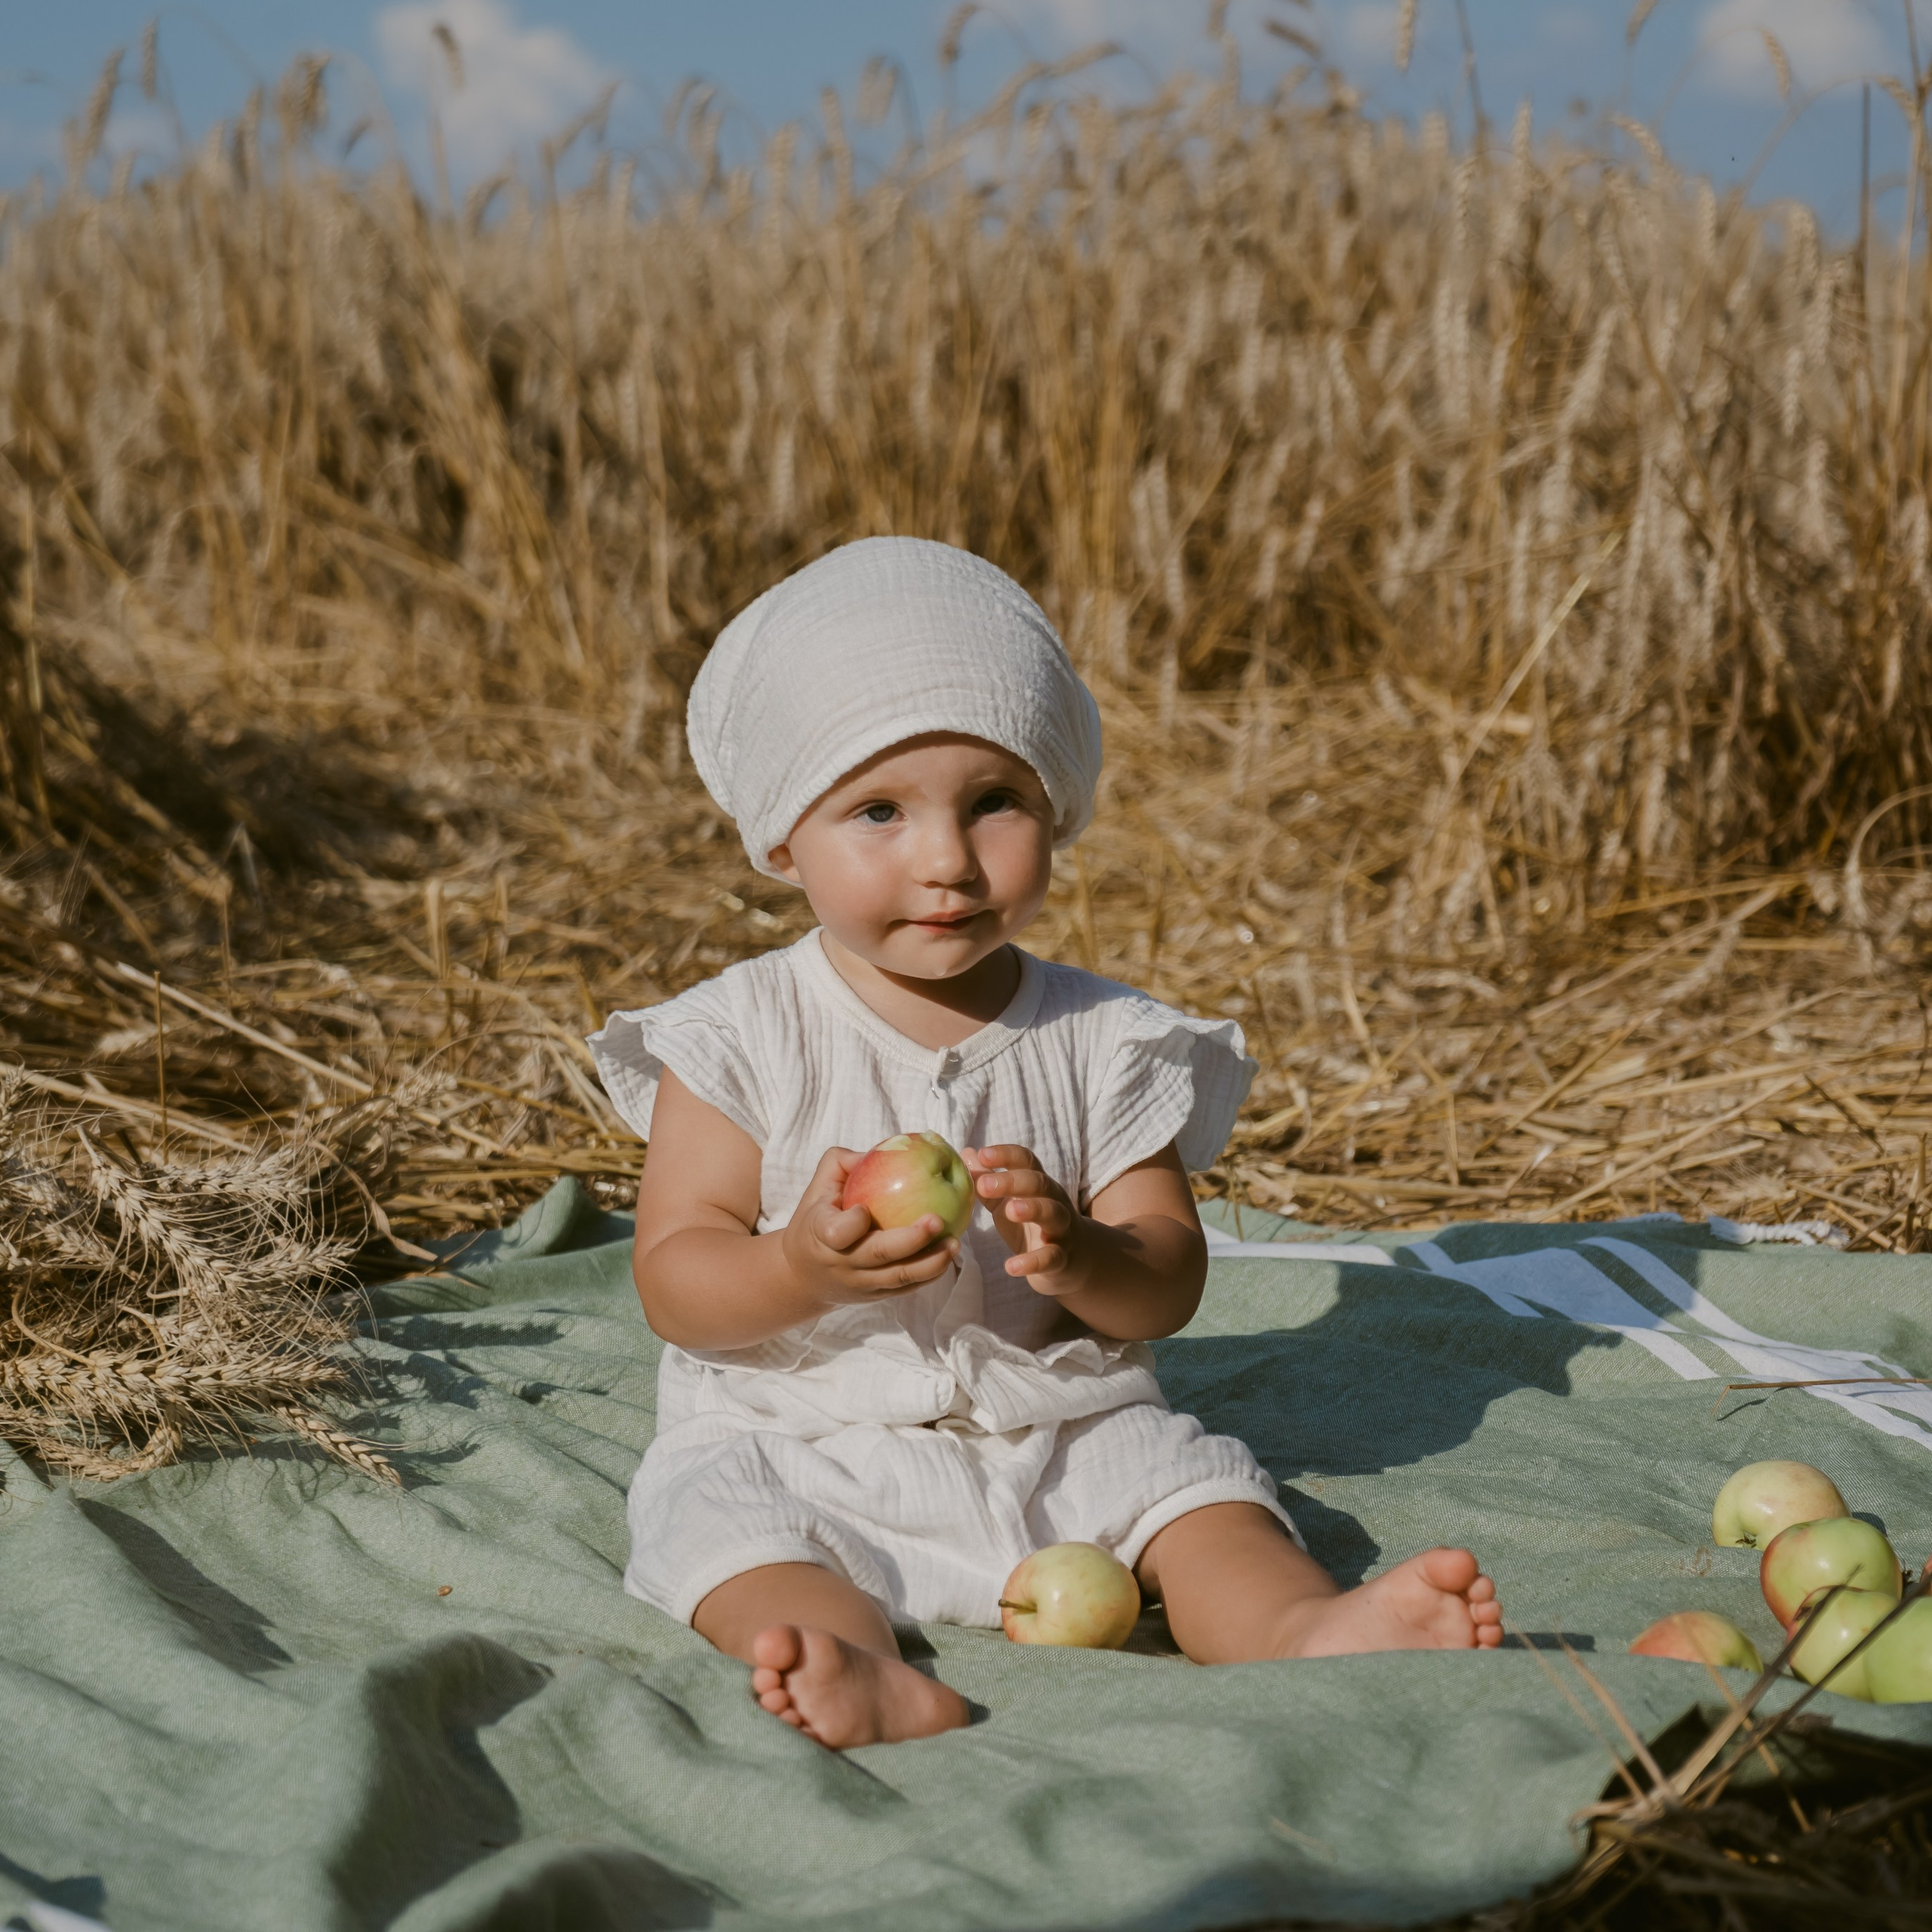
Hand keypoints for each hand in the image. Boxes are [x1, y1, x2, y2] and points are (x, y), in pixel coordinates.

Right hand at [780, 1147, 958, 1309]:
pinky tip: (948, 1256)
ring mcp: (860, 1283)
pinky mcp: (876, 1296)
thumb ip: (843, 1162)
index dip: (853, 1224)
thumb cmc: (816, 1218)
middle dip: (910, 1240)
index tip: (865, 1209)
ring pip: (899, 1277)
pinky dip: (929, 1274)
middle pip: (878, 1255)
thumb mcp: (818, 1188)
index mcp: (822, 1235)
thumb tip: (885, 1148)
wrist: (803, 1277)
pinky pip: (906, 1288)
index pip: (837, 1233)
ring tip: (954, 1244)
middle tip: (937, 1220)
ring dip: (930, 1262)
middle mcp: (842, 1263)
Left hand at [963, 1144, 1088, 1296]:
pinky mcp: (1061, 1258)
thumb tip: (965, 1153)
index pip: (1026, 1161)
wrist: (1072, 1259)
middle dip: (1013, 1181)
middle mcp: (1053, 1200)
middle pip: (1039, 1183)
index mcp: (1038, 1184)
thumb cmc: (1033, 1223)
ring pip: (1052, 1213)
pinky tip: (1011, 1267)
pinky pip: (1050, 1257)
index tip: (983, 1154)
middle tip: (984, 1184)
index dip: (1006, 1155)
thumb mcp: (1008, 1200)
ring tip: (1010, 1211)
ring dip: (1033, 1209)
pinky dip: (1032, 1262)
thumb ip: (988, 1181)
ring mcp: (1060, 1229)